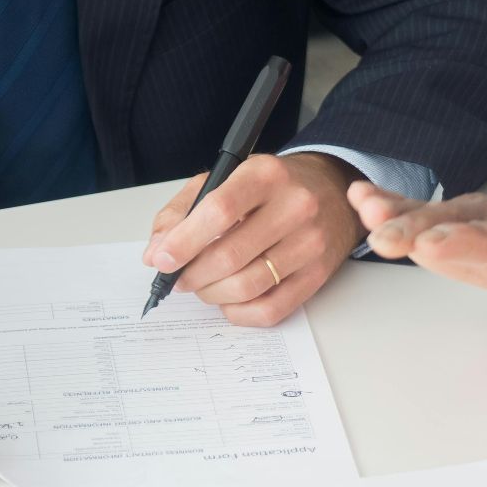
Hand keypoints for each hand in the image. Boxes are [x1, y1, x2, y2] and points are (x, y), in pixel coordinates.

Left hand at [143, 152, 366, 326]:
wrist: (330, 190)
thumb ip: (183, 212)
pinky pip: (271, 309)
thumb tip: (156, 253)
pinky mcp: (318, 274)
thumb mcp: (224, 180)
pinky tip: (230, 300)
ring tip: (205, 286)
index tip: (163, 260)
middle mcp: (295, 206)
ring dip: (214, 294)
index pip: (220, 211)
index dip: (184, 242)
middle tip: (181, 278)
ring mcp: (310, 243)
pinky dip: (240, 312)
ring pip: (248, 287)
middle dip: (193, 275)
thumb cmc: (270, 188)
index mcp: (266, 175)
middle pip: (230, 256)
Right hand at [350, 178, 486, 382]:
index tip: (432, 246)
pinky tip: (358, 197)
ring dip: (396, 213)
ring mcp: (465, 216)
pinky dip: (386, 204)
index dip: (465, 242)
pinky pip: (413, 210)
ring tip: (364, 208)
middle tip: (387, 239)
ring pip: (429, 213)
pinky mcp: (442, 220)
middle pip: (454, 223)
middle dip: (420, 228)